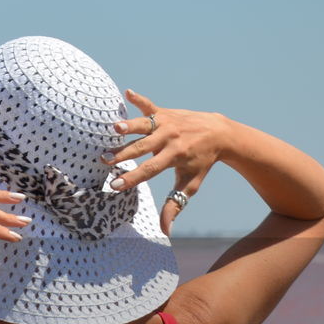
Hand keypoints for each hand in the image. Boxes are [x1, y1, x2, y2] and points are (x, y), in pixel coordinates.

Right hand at [103, 90, 228, 236]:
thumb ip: (175, 205)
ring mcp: (167, 122)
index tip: (114, 186)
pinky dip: (139, 99)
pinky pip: (150, 104)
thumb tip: (166, 231)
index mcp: (175, 156)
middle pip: (143, 147)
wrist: (219, 133)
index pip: (150, 170)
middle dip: (123, 154)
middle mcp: (170, 138)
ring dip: (130, 125)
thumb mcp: (190, 184)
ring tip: (114, 127)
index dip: (132, 178)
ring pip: (146, 124)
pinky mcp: (165, 112)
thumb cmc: (202, 162)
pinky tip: (127, 92)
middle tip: (105, 159)